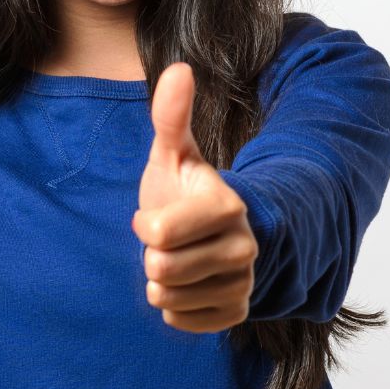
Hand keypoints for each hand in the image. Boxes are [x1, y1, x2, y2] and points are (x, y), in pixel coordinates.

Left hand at [131, 62, 258, 332]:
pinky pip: (179, 320)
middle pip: (161, 269)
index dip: (145, 223)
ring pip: (168, 297)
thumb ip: (171, 114)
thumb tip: (179, 68)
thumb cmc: (183, 188)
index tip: (153, 213)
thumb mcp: (172, 152)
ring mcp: (243, 283)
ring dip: (159, 280)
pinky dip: (173, 305)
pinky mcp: (235, 314)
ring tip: (176, 258)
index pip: (158, 233)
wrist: (208, 232)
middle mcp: (243, 247)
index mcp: (228, 205)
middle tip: (166, 240)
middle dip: (151, 254)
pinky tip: (185, 282)